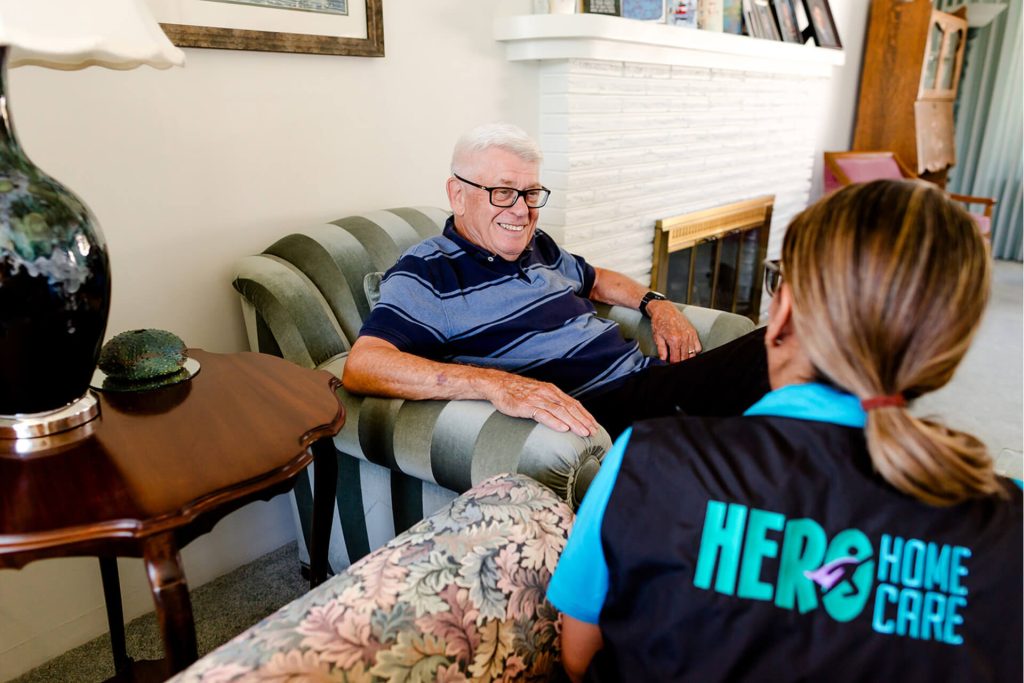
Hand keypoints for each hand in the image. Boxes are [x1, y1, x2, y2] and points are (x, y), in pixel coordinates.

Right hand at [483, 372, 598, 436]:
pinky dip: (554, 422)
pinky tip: (563, 429)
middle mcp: (547, 393)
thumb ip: (551, 403)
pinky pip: (543, 414)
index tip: (594, 426)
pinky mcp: (526, 406)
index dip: (585, 415)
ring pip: (560, 411)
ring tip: (583, 432)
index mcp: (552, 391)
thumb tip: (565, 416)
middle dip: (583, 421)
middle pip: (570, 408)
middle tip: (593, 432)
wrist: (498, 384)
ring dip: (573, 422)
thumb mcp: (538, 394)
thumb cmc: (518, 392)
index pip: (573, 403)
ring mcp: (537, 399)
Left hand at [647, 299, 700, 362]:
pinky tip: (688, 351)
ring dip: (687, 358)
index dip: (673, 364)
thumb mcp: (657, 337)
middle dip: (680, 362)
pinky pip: (698, 347)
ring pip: (692, 354)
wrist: (664, 310)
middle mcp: (684, 338)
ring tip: (681, 357)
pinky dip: (694, 351)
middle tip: (675, 362)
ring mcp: (690, 335)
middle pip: (685, 358)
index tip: (670, 364)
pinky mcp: (693, 332)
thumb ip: (661, 350)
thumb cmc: (659, 322)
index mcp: (674, 340)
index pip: (676, 359)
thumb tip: (663, 360)